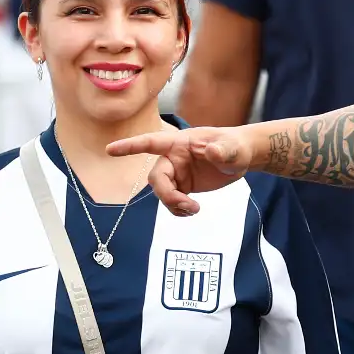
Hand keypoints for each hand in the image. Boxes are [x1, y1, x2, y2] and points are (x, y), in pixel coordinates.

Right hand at [106, 126, 257, 214]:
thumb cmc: (237, 146)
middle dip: (167, 194)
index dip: (130, 146)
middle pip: (156, 177)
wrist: (243, 158)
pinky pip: (171, 200)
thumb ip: (224, 150)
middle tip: (187, 205)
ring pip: (162, 191)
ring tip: (193, 209)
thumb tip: (213, 151)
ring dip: (173, 204)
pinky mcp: (183, 185)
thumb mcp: (234, 148)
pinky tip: (191, 211)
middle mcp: (174, 157)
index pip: (152, 142)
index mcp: (181, 142)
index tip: (110, 150)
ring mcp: (177, 172)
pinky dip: (177, 209)